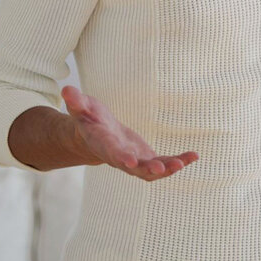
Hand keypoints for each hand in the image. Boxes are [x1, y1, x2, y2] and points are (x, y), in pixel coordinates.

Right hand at [62, 85, 197, 181]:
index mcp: (103, 145)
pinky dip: (178, 161)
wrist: (97, 137)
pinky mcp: (147, 159)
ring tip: (183, 163)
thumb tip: (66, 90)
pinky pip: (164, 163)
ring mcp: (135, 161)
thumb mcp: (82, 108)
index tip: (129, 161)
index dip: (120, 156)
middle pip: (134, 167)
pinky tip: (194, 155)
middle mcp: (120, 157)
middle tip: (162, 169)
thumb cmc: (89, 120)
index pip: (111, 152)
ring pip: (151, 171)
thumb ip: (76, 102)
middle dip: (148, 169)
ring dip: (167, 169)